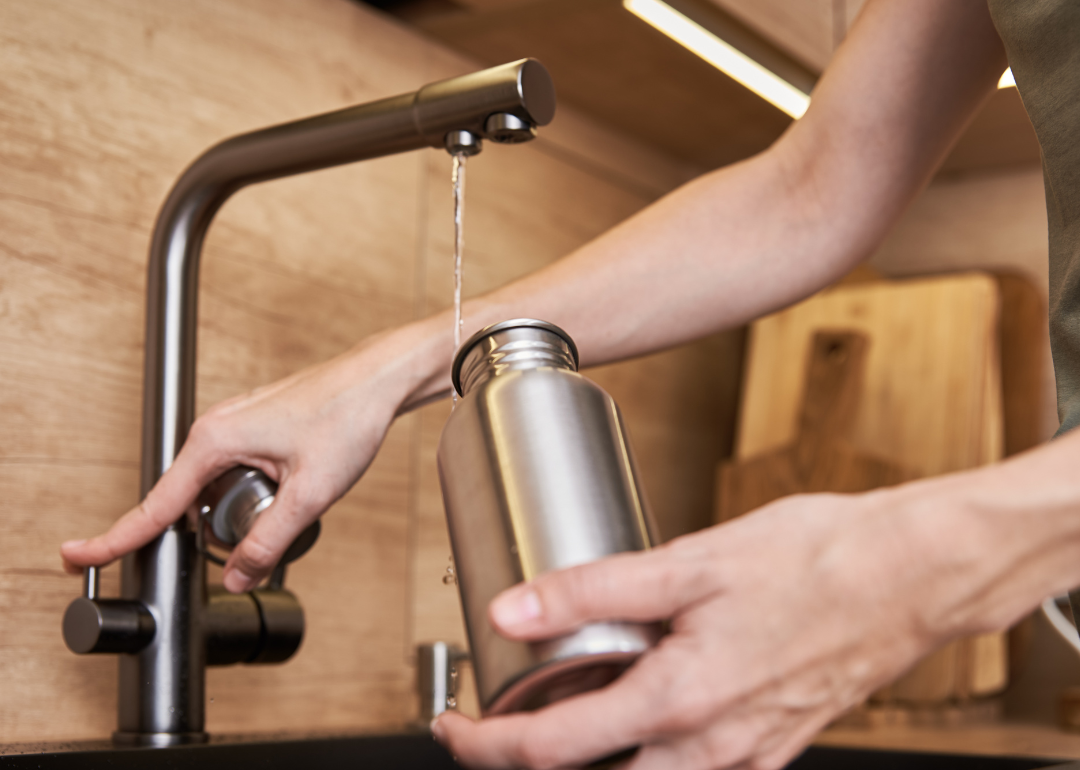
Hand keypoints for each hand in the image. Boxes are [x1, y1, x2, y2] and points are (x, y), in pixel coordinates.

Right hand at [60, 326, 443, 591]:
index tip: (78, 554)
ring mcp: (234, 426)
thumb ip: (269, 540)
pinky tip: (292, 488)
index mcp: (215, 440)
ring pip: (215, 489)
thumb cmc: (347, 417)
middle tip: (267, 528)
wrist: (378, 380)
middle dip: (213, 529)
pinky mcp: (254, 428)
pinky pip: (235, 472)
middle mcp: (215, 428)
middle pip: (187, 502)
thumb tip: (239, 576)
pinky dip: (254, 491)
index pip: (155, 504)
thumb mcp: (310, 493)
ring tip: (294, 497)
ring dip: (241, 508)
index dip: (117, 537)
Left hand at [433, 491, 951, 769]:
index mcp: (681, 703)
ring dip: (587, 762)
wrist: (910, 577)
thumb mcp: (691, 563)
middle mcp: (710, 749)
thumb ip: (593, 590)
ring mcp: (745, 757)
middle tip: (491, 726)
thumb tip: (511, 610)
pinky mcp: (770, 748)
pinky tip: (636, 708)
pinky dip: (643, 754)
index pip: (552, 751)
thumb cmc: (815, 560)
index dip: (485, 744)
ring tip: (555, 711)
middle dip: (527, 766)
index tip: (454, 724)